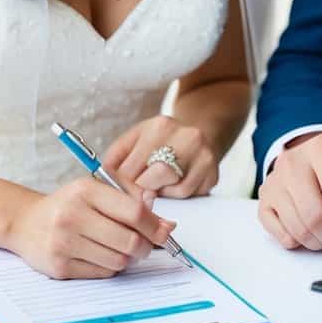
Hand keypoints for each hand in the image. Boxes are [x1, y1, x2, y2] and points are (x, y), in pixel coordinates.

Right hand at [8, 178, 176, 279]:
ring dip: (127, 258)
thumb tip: (167, 225)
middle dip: (145, 246)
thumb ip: (133, 199)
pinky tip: (100, 255)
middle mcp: (73, 215)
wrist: (26, 223)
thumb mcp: (97, 190)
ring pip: (118, 261)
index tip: (164, 231)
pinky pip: (102, 273)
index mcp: (86, 191)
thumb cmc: (69, 205)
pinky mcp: (59, 267)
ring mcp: (64, 243)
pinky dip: (109, 267)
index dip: (154, 225)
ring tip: (119, 248)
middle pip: (129, 241)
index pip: (133, 211)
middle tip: (145, 245)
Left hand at [102, 115, 218, 196]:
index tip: (119, 194)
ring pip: (171, 191)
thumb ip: (115, 162)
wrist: (199, 134)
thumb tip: (108, 191)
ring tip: (159, 185)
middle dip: (141, 193)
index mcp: (159, 126)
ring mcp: (203, 154)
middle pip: (151, 181)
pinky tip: (175, 185)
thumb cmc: (158, 143)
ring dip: (161, 194)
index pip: (129, 170)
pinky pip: (188, 195)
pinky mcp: (213, 172)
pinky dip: (178, 196)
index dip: (121, 188)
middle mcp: (185, 136)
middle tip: (140, 195)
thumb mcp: (134, 142)